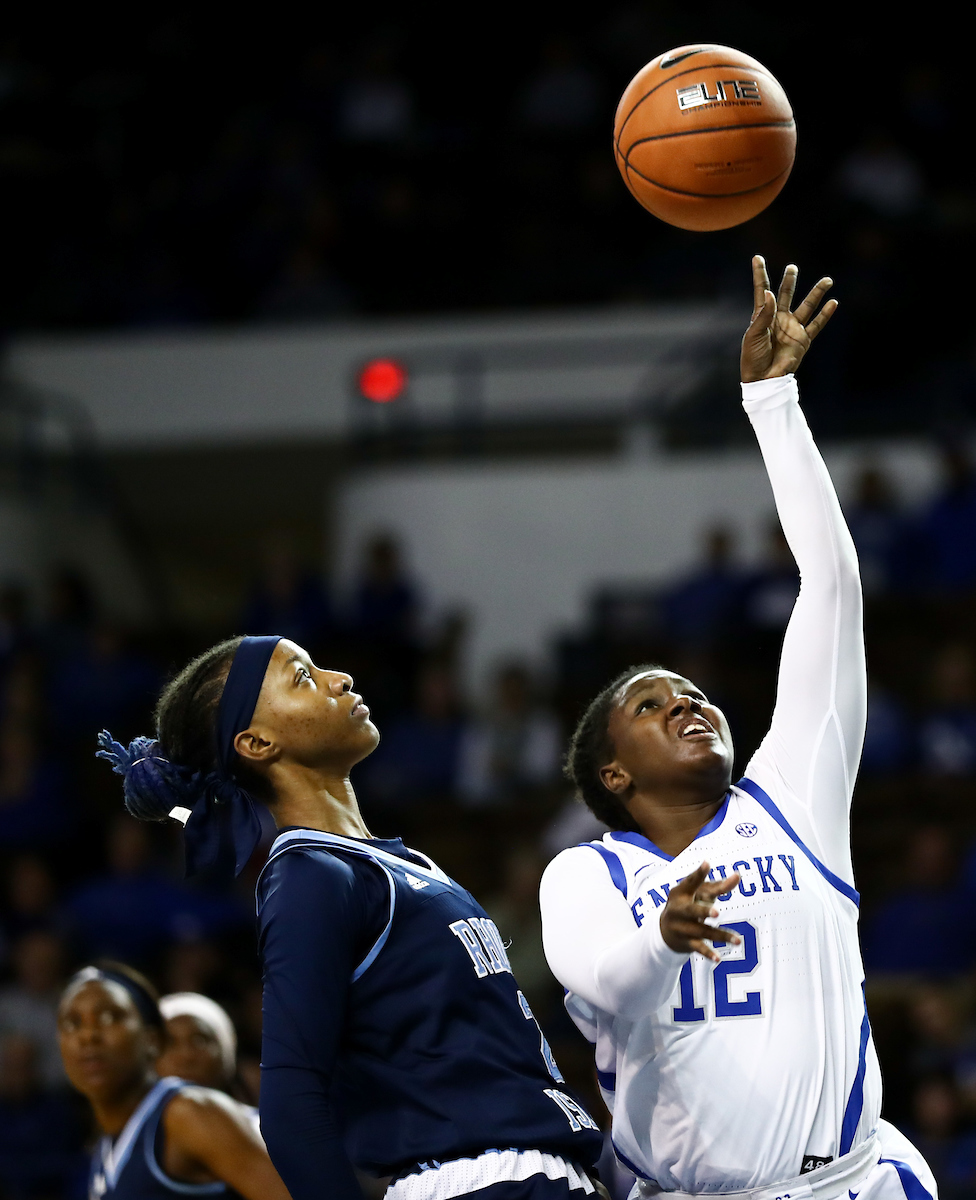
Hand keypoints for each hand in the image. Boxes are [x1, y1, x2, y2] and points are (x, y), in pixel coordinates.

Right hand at [660, 862, 740, 963]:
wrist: (665, 929)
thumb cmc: (689, 903)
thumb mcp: (700, 893)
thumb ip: (719, 885)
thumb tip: (738, 875)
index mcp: (681, 892)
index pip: (691, 881)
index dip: (699, 873)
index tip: (707, 864)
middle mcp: (678, 909)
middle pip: (691, 910)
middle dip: (703, 911)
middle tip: (717, 913)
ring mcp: (681, 926)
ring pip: (702, 931)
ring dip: (719, 936)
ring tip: (737, 940)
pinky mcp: (686, 941)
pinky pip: (698, 948)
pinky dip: (708, 953)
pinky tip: (718, 958)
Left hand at [740, 255, 837, 382]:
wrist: (764, 379)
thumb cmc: (753, 358)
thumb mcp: (754, 335)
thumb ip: (764, 314)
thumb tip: (771, 293)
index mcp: (762, 316)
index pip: (762, 290)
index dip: (760, 274)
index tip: (757, 258)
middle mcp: (778, 319)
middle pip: (786, 294)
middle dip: (790, 281)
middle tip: (792, 267)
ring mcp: (792, 328)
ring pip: (807, 306)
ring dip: (817, 293)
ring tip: (828, 280)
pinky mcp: (803, 339)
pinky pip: (817, 324)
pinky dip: (826, 314)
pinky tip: (834, 303)